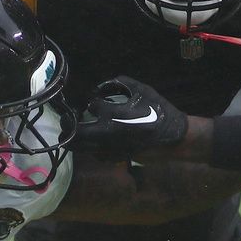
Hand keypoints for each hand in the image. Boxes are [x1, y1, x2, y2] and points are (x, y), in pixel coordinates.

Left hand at [73, 76, 188, 157]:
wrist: (173, 138)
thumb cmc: (159, 111)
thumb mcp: (143, 90)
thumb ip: (121, 83)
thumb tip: (102, 85)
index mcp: (115, 115)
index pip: (92, 105)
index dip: (91, 100)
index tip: (93, 99)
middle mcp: (109, 134)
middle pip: (76, 134)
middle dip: (68, 125)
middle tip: (67, 119)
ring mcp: (111, 148)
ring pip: (82, 148)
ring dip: (74, 138)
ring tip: (73, 130)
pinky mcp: (116, 158)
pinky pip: (94, 154)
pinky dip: (89, 147)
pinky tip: (92, 140)